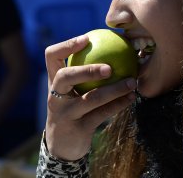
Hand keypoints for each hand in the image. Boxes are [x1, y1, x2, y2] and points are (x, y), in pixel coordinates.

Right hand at [45, 35, 136, 160]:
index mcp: (53, 81)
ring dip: (114, 89)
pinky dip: (118, 104)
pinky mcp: (78, 129)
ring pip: (90, 98)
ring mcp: (65, 113)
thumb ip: (82, 74)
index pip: (51, 56)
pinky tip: (131, 98)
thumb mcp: (69, 92)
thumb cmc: (71, 109)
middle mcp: (55, 96)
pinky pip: (102, 114)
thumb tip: (110, 48)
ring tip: (131, 82)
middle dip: (87, 69)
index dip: (66, 45)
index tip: (87, 38)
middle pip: (65, 76)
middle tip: (110, 67)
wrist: (61, 145)